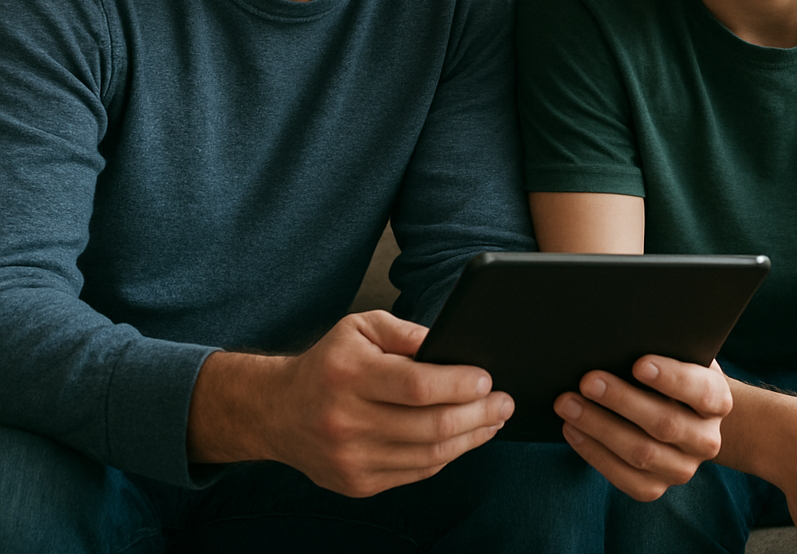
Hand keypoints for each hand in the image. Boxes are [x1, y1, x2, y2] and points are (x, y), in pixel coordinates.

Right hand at [188, 310, 513, 497]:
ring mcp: (351, 458)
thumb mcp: (361, 327)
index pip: (416, 385)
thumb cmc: (329, 362)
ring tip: (493, 420)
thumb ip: (404, 331)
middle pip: (429, 426)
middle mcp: (347, 420)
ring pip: (428, 456)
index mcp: (349, 374)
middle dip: (477, 414)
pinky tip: (464, 439)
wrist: (278, 411)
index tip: (487, 378)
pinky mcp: (357, 484)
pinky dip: (446, 457)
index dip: (458, 384)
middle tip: (504, 402)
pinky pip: (415, 473)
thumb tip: (448, 344)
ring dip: (470, 439)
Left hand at [553, 356, 731, 500]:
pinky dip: (595, 453)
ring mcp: (683, 467)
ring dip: (599, 427)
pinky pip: (626, 478)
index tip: (638, 364)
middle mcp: (706, 439)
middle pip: (665, 424)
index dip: (670, 378)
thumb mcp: (676, 354)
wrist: (682, 412)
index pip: (700, 390)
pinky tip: (572, 430)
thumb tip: (617, 339)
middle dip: (621, 400)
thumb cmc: (670, 371)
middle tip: (587, 380)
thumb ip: (660, 347)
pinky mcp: (657, 486)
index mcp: (717, 399)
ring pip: (641, 454)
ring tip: (567, 404)